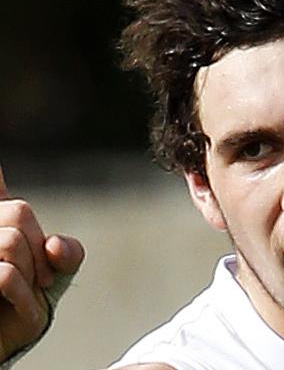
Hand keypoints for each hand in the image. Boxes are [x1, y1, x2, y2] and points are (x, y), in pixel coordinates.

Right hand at [0, 166, 83, 360]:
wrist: (5, 340)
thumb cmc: (27, 303)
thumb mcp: (53, 275)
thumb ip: (64, 253)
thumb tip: (56, 245)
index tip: (1, 155)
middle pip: (20, 212)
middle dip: (38, 249)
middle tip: (36, 280)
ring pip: (12, 242)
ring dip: (32, 276)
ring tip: (25, 294)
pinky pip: (5, 273)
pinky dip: (24, 296)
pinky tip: (20, 307)